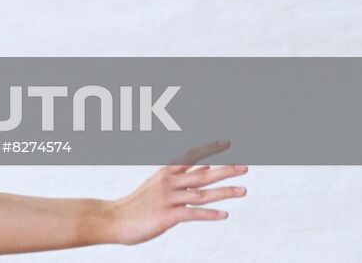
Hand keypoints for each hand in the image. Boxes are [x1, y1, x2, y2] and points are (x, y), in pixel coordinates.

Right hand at [106, 140, 246, 244]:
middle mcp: (169, 182)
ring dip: (224, 192)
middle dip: (226, 170)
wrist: (115, 218)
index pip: (191, 156)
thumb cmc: (138, 203)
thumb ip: (182, 177)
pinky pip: (193, 213)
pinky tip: (225, 214)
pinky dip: (210, 214)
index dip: (209, 149)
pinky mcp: (167, 216)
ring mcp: (168, 199)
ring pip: (202, 194)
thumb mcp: (158, 184)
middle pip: (203, 174)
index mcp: (166, 173)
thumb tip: (206, 167)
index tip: (228, 143)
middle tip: (246, 167)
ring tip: (244, 190)